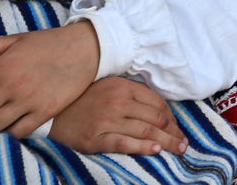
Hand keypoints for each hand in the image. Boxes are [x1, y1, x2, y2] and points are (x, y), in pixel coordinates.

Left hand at [0, 20, 99, 138]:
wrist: (86, 49)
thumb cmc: (48, 43)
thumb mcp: (16, 39)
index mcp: (3, 65)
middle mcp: (13, 85)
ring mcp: (29, 101)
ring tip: (0, 113)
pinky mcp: (45, 113)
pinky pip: (17, 133)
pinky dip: (13, 129)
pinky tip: (17, 118)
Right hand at [47, 77, 186, 155]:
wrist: (52, 111)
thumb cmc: (84, 98)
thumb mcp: (109, 86)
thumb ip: (132, 93)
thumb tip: (159, 109)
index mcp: (124, 87)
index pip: (158, 103)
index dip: (172, 117)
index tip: (177, 128)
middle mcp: (118, 102)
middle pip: (156, 118)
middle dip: (174, 132)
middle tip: (184, 143)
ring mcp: (107, 120)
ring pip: (145, 131)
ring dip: (166, 141)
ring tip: (178, 149)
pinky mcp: (95, 138)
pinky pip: (125, 143)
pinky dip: (143, 147)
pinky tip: (156, 150)